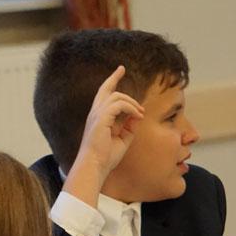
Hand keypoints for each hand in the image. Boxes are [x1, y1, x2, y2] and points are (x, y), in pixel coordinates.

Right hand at [62, 66, 144, 203]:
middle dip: (114, 77)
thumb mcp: (123, 140)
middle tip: (122, 69)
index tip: (119, 72)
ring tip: (140, 112)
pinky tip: (137, 116)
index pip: (104, 96)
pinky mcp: (101, 118)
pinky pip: (119, 104)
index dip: (112, 82)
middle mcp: (95, 113)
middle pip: (105, 89)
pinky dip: (130, 108)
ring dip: (132, 102)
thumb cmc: (106, 157)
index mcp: (98, 118)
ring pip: (117, 96)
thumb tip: (138, 115)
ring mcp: (97, 114)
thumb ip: (130, 127)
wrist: (95, 166)